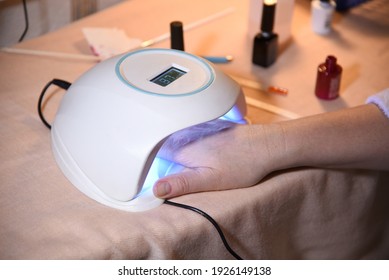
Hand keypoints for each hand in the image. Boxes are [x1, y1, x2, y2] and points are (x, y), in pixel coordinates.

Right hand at [153, 120, 283, 197]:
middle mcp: (184, 133)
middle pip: (160, 144)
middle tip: (170, 170)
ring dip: (170, 148)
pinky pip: (185, 133)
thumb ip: (181, 183)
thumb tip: (155, 189)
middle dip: (158, 156)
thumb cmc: (240, 164)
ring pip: (172, 138)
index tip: (149, 175)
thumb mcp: (210, 180)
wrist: (265, 145)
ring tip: (184, 162)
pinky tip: (197, 153)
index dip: (147, 164)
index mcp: (180, 148)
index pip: (150, 153)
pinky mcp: (205, 125)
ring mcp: (195, 127)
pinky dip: (184, 142)